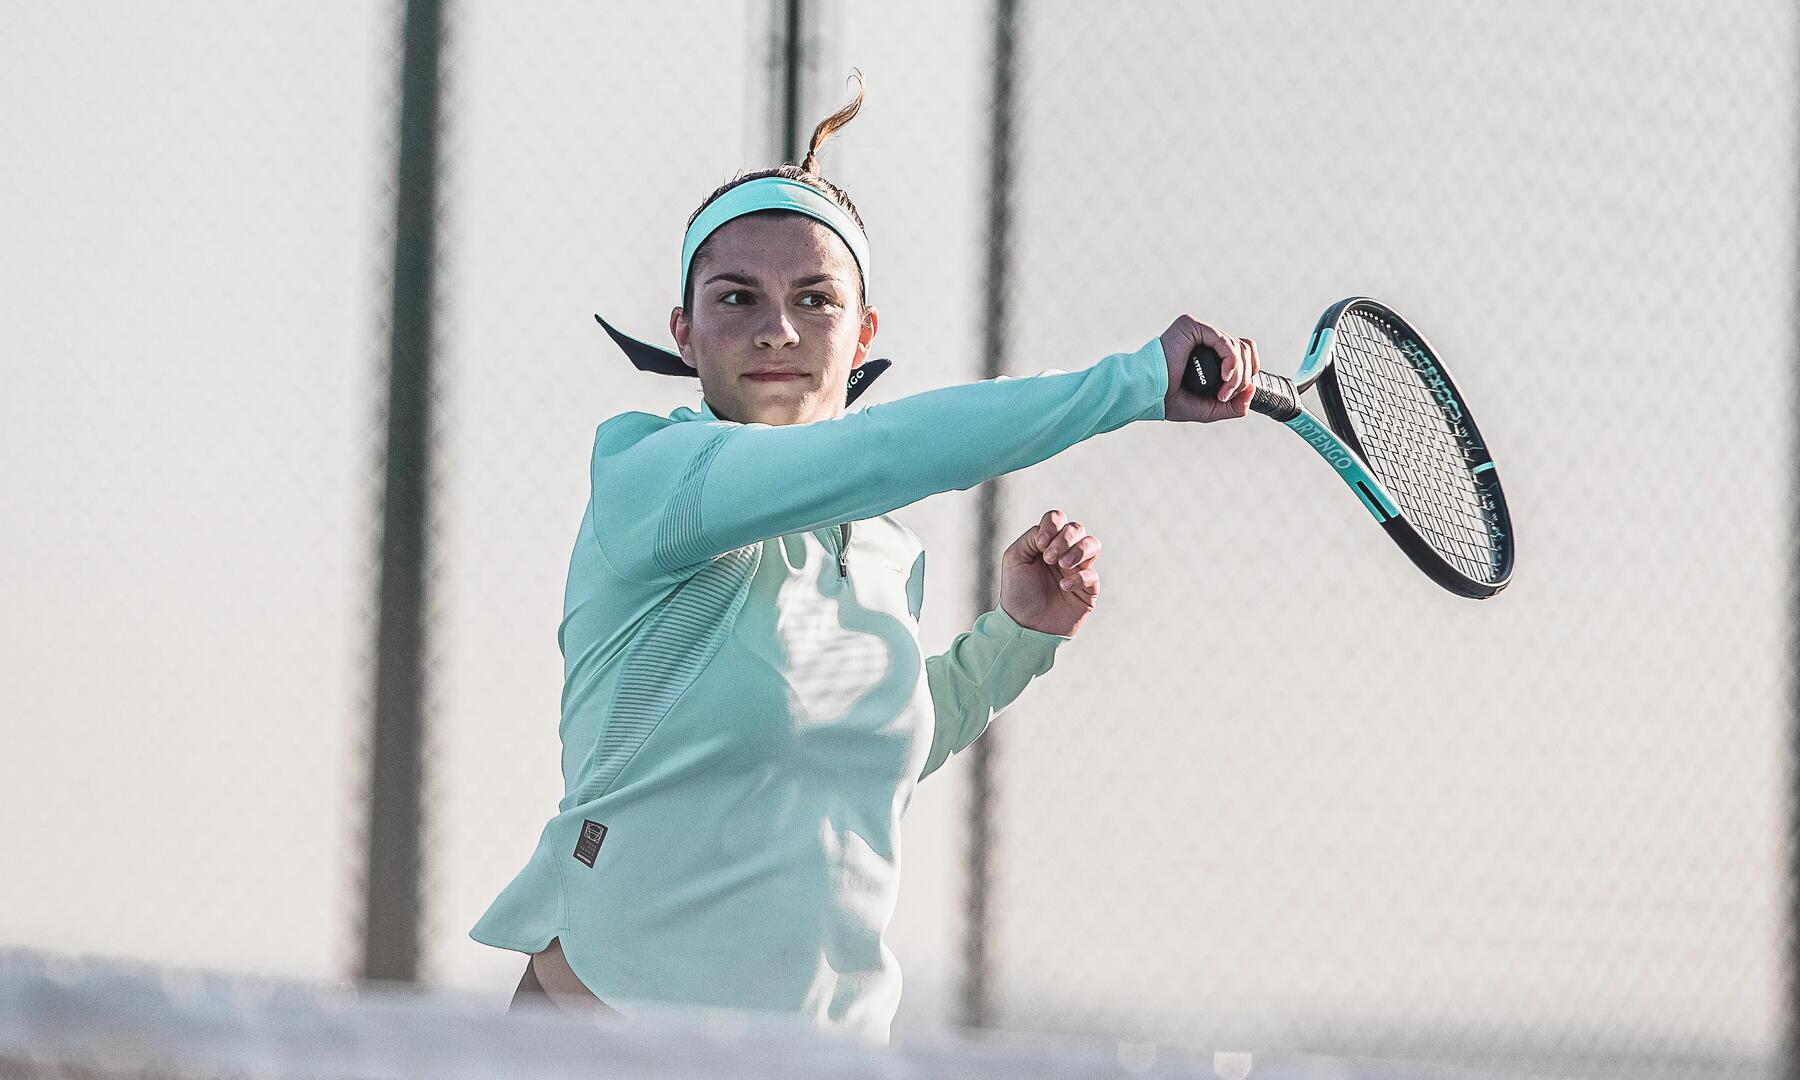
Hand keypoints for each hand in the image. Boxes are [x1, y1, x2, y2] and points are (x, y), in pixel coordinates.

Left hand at [998, 509, 1100, 637]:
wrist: (1024, 626)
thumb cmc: (1017, 592)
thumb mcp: (1015, 558)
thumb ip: (1031, 537)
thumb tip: (1052, 533)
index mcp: (1046, 543)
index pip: (1058, 519)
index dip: (1052, 525)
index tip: (1039, 543)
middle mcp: (1064, 553)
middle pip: (1077, 528)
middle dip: (1065, 538)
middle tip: (1048, 558)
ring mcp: (1078, 570)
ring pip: (1093, 544)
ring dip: (1078, 551)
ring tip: (1062, 565)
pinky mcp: (1088, 590)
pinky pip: (1092, 575)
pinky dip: (1079, 578)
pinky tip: (1063, 586)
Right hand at [1158, 315, 1260, 422]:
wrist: (1144, 394)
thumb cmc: (1167, 400)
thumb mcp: (1209, 408)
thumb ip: (1233, 404)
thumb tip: (1253, 389)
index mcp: (1208, 353)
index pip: (1242, 350)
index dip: (1250, 369)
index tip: (1238, 391)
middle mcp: (1204, 339)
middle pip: (1244, 348)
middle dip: (1245, 376)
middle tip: (1227, 396)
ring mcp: (1198, 331)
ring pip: (1237, 346)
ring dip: (1238, 374)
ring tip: (1223, 393)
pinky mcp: (1191, 326)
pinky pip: (1224, 340)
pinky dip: (1231, 362)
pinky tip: (1225, 377)